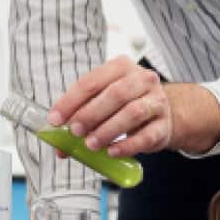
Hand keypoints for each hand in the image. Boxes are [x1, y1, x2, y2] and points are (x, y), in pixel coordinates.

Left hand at [50, 56, 171, 157]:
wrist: (162, 114)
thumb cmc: (126, 104)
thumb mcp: (102, 101)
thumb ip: (80, 116)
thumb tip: (59, 143)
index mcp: (121, 67)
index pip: (91, 81)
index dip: (71, 101)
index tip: (55, 119)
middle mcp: (142, 79)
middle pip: (116, 94)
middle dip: (91, 114)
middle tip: (75, 131)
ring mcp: (157, 101)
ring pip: (133, 113)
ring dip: (108, 130)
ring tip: (91, 144)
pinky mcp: (164, 125)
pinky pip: (146, 136)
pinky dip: (127, 146)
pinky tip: (112, 152)